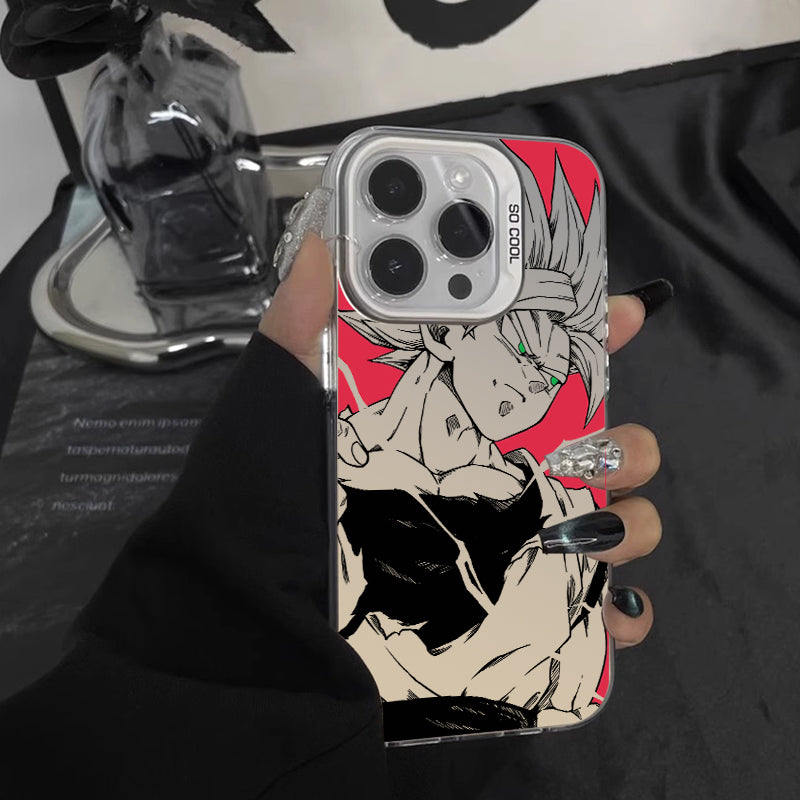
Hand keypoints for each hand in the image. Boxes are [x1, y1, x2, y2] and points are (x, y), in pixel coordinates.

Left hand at [259, 233, 667, 651]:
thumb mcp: (280, 408)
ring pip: (614, 520)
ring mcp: (515, 544)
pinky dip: (621, 611)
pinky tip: (610, 610)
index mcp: (459, 421)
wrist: (267, 618)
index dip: (591, 333)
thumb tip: (326, 249)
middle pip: (600, 445)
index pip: (538, 368)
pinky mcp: (523, 612)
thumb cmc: (272, 505)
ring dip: (627, 522)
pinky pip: (599, 610)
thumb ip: (299, 329)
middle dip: (624, 442)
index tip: (624, 313)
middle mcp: (497, 476)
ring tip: (591, 531)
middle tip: (594, 448)